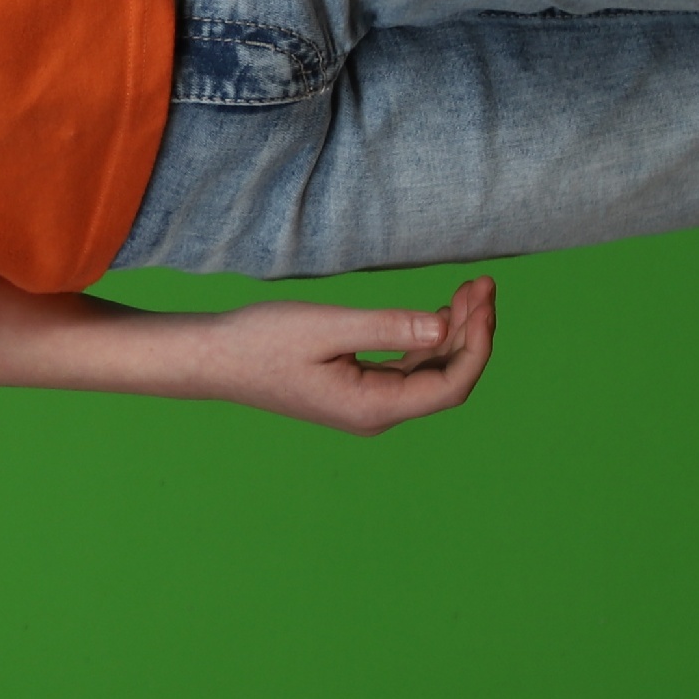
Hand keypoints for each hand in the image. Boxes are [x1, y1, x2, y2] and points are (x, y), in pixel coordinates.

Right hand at [174, 277, 498, 434]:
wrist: (214, 359)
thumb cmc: (262, 341)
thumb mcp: (328, 327)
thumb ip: (389, 329)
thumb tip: (446, 330)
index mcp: (373, 407)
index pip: (450, 384)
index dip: (477, 344)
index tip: (484, 300)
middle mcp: (376, 414)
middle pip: (445, 379)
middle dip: (471, 332)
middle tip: (483, 284)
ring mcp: (366, 405)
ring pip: (428, 373)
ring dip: (452, 334)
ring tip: (468, 290)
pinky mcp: (356, 390)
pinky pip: (405, 370)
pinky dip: (425, 341)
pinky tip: (436, 314)